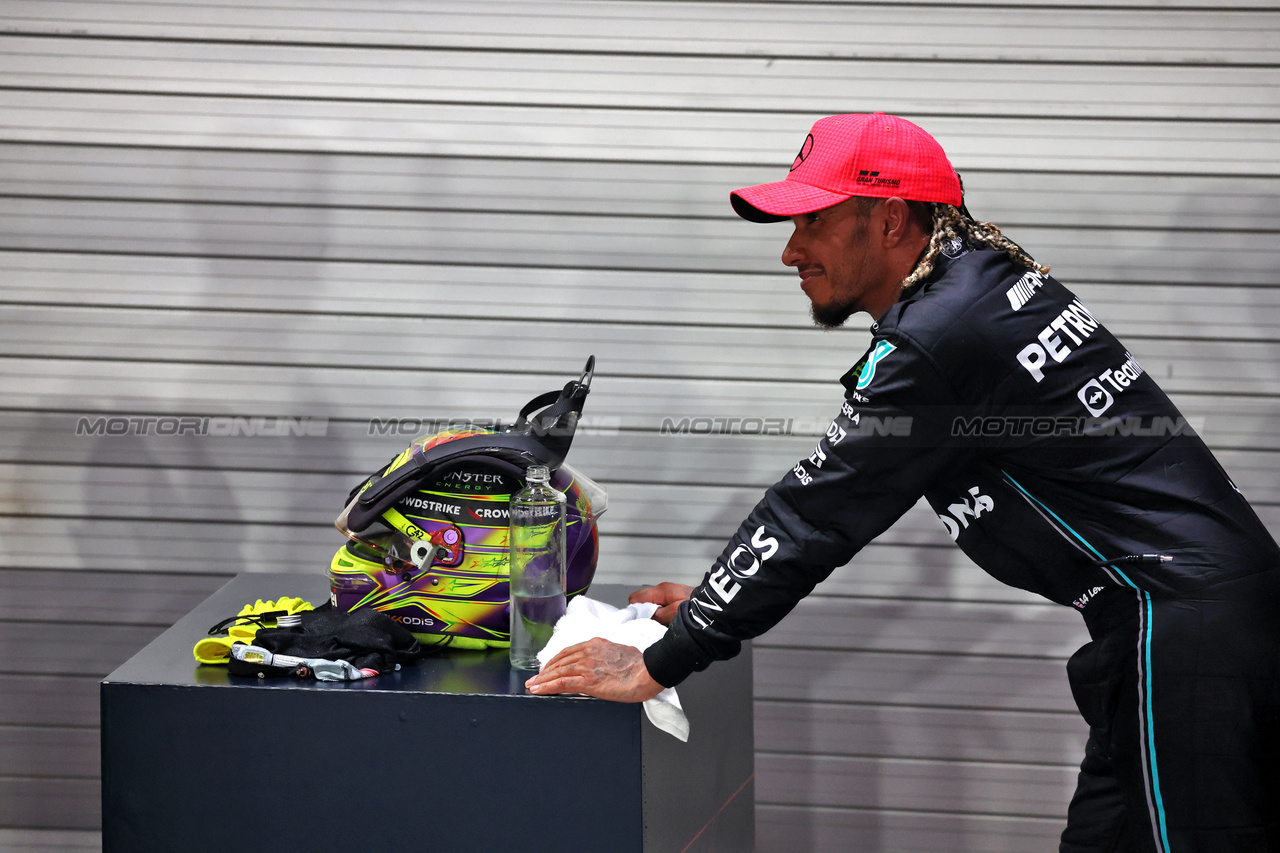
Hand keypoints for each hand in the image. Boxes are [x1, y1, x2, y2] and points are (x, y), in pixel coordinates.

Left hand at [525, 638, 663, 702]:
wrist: (648, 671)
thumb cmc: (640, 664)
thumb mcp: (618, 652)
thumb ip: (605, 656)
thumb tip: (602, 664)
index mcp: (595, 644)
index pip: (568, 652)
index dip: (555, 661)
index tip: (548, 668)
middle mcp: (588, 652)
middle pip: (560, 662)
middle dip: (544, 671)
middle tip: (534, 679)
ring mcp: (586, 666)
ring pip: (557, 672)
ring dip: (542, 680)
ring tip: (532, 686)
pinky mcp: (588, 681)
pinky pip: (562, 683)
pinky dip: (547, 687)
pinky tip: (539, 690)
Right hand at [628, 582, 693, 624]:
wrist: (714, 605)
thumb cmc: (694, 608)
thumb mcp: (674, 613)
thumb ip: (658, 614)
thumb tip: (646, 616)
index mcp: (660, 590)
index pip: (635, 598)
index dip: (635, 610)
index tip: (639, 621)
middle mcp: (662, 589)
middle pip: (642, 600)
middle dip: (643, 611)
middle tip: (648, 623)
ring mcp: (668, 592)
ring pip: (651, 603)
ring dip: (652, 613)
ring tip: (658, 623)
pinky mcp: (674, 597)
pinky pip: (660, 605)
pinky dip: (660, 612)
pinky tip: (666, 620)